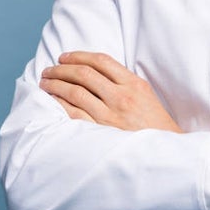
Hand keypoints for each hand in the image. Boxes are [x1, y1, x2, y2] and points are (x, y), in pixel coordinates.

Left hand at [40, 52, 182, 132]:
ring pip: (75, 92)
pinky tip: (52, 100)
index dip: (79, 56)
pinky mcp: (101, 133)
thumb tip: (92, 70)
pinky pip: (74, 114)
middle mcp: (121, 97)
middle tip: (49, 69)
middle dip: (62, 69)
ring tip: (45, 82)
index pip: (101, 61)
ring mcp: (110, 116)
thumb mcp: (145, 95)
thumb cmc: (153, 123)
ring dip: (56, 84)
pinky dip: (60, 103)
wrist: (163, 153)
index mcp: (134, 84)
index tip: (64, 57)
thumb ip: (123, 81)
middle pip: (84, 74)